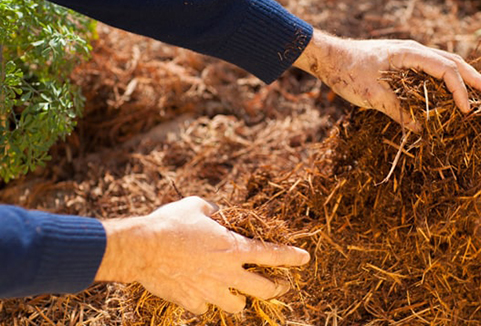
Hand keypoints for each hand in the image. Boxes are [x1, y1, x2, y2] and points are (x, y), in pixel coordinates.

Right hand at [95, 196, 309, 313]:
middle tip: (279, 285)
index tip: (305, 259)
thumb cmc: (170, 223)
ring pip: (238, 306)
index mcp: (234, 249)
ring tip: (236, 291)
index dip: (292, 257)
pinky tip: (201, 293)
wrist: (142, 248)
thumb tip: (219, 212)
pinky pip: (206, 308)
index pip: (272, 254)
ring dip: (240, 299)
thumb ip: (215, 210)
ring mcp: (210, 291)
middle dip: (276, 288)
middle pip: (264, 289)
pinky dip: (206, 301)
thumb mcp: (197, 206)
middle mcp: (227, 274)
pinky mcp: (191, 302)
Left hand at [293, 30, 480, 130]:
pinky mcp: (403, 64)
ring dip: (464, 78)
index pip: (445, 69)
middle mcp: (414, 51)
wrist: (328, 57)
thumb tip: (424, 132)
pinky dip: (447, 81)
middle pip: (453, 62)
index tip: (466, 112)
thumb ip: (399, 112)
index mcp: (410, 53)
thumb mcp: (372, 95)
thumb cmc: (348, 72)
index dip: (459, 91)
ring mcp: (410, 55)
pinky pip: (433, 70)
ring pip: (445, 64)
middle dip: (475, 79)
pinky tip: (454, 93)